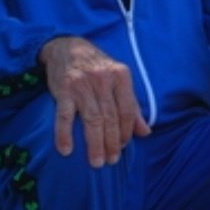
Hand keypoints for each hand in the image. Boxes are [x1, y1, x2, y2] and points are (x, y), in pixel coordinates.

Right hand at [39, 36, 150, 167]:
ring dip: (95, 143)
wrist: (68, 47)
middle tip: (111, 161)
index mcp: (121, 77)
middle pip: (111, 117)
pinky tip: (66, 150)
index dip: (126, 131)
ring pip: (92, 119)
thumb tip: (145, 132)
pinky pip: (64, 116)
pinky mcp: (64, 89)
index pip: (128, 110)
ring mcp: (83, 85)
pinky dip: (65, 134)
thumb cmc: (97, 68)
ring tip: (96, 162)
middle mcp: (103, 80)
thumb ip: (131, 105)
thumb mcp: (118, 80)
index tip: (122, 147)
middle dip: (112, 142)